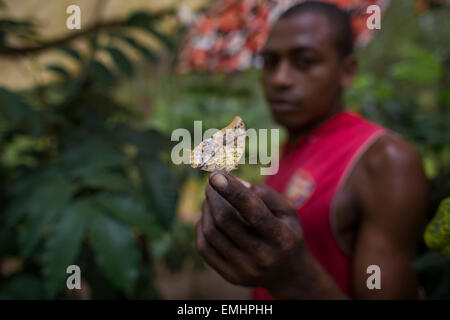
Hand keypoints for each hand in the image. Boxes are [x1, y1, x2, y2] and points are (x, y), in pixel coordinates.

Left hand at [196, 172, 306, 293]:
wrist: (289, 273)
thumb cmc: (287, 231)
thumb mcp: (287, 209)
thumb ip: (264, 193)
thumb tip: (235, 183)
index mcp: (281, 238)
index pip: (253, 212)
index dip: (233, 192)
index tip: (215, 175)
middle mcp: (263, 257)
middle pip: (226, 220)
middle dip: (214, 196)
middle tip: (211, 181)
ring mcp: (245, 270)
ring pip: (211, 232)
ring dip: (206, 209)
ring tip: (211, 199)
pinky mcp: (230, 276)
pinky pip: (204, 248)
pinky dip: (202, 227)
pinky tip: (209, 218)